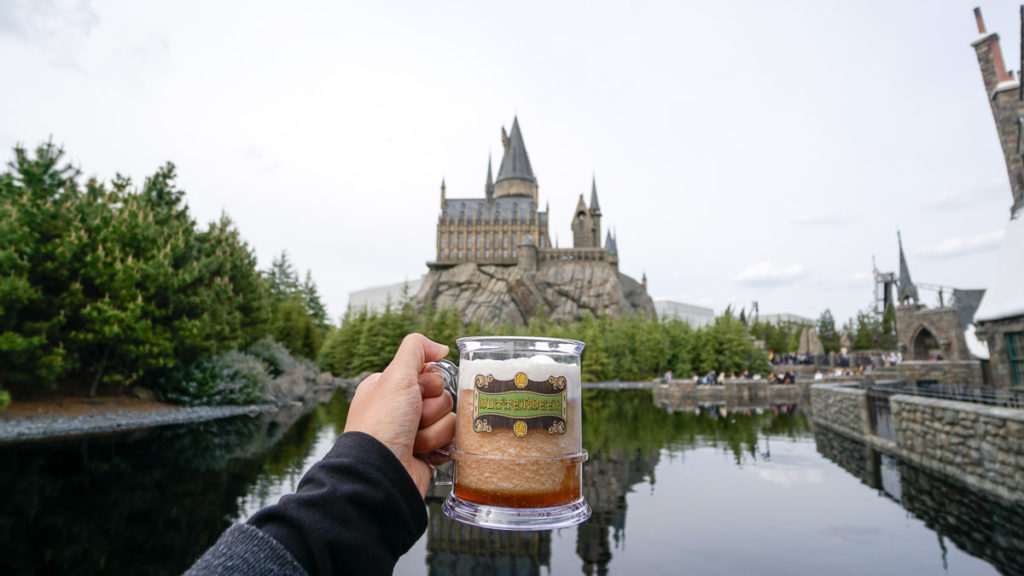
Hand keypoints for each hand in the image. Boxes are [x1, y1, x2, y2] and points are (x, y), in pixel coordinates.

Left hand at [344, 333, 455, 496]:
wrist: (380, 472)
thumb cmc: (380, 425)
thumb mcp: (395, 376)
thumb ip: (416, 349)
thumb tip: (439, 347)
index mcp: (390, 387)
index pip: (429, 373)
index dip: (428, 382)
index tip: (415, 391)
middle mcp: (401, 408)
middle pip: (441, 396)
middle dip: (431, 409)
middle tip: (412, 418)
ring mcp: (414, 431)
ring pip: (448, 418)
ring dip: (433, 430)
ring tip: (413, 440)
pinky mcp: (427, 452)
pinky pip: (450, 440)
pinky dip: (438, 446)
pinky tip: (422, 452)